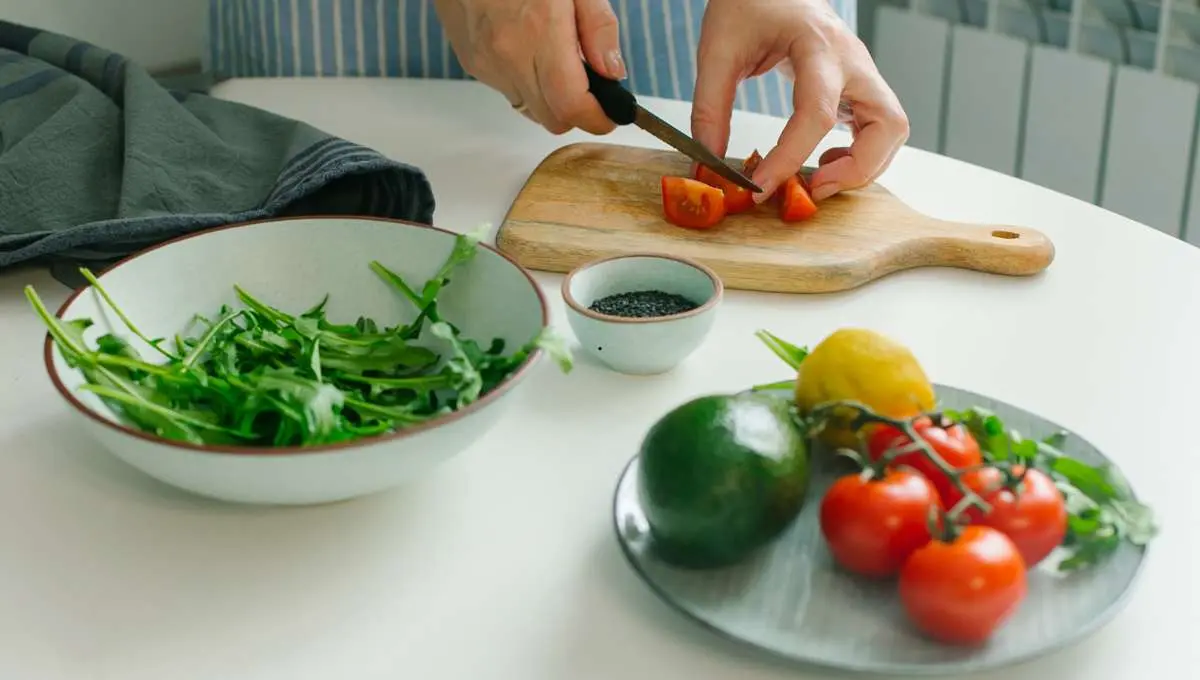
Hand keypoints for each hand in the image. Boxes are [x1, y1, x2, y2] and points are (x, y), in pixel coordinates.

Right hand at [433, 0, 626, 134]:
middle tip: (591, 90)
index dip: (597, 119)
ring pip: (530, 109)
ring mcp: (486, 62)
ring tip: (555, 60)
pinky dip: (526, 82)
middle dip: (576, 112)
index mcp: (540, 31)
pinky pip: (507, 91)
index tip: (610, 115)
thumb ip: (598, 27)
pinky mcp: (472, 62)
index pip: (571, 105)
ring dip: (550, 98)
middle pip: (552, 119)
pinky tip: (528, 50)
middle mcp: (509, 55)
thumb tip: (613, 71)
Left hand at [690, 0, 908, 201]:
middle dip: (856, 169)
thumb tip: (708, 162)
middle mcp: (852, 60)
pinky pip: (878, 128)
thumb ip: (710, 108)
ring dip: (864, 166)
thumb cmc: (748, 4)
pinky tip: (823, 161)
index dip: (789, 158)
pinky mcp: (857, 86)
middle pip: (888, 124)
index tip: (758, 187)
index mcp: (818, 46)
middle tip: (811, 188)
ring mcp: (861, 73)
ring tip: (818, 178)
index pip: (815, 112)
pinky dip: (860, 155)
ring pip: (892, 130)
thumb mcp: (718, 50)